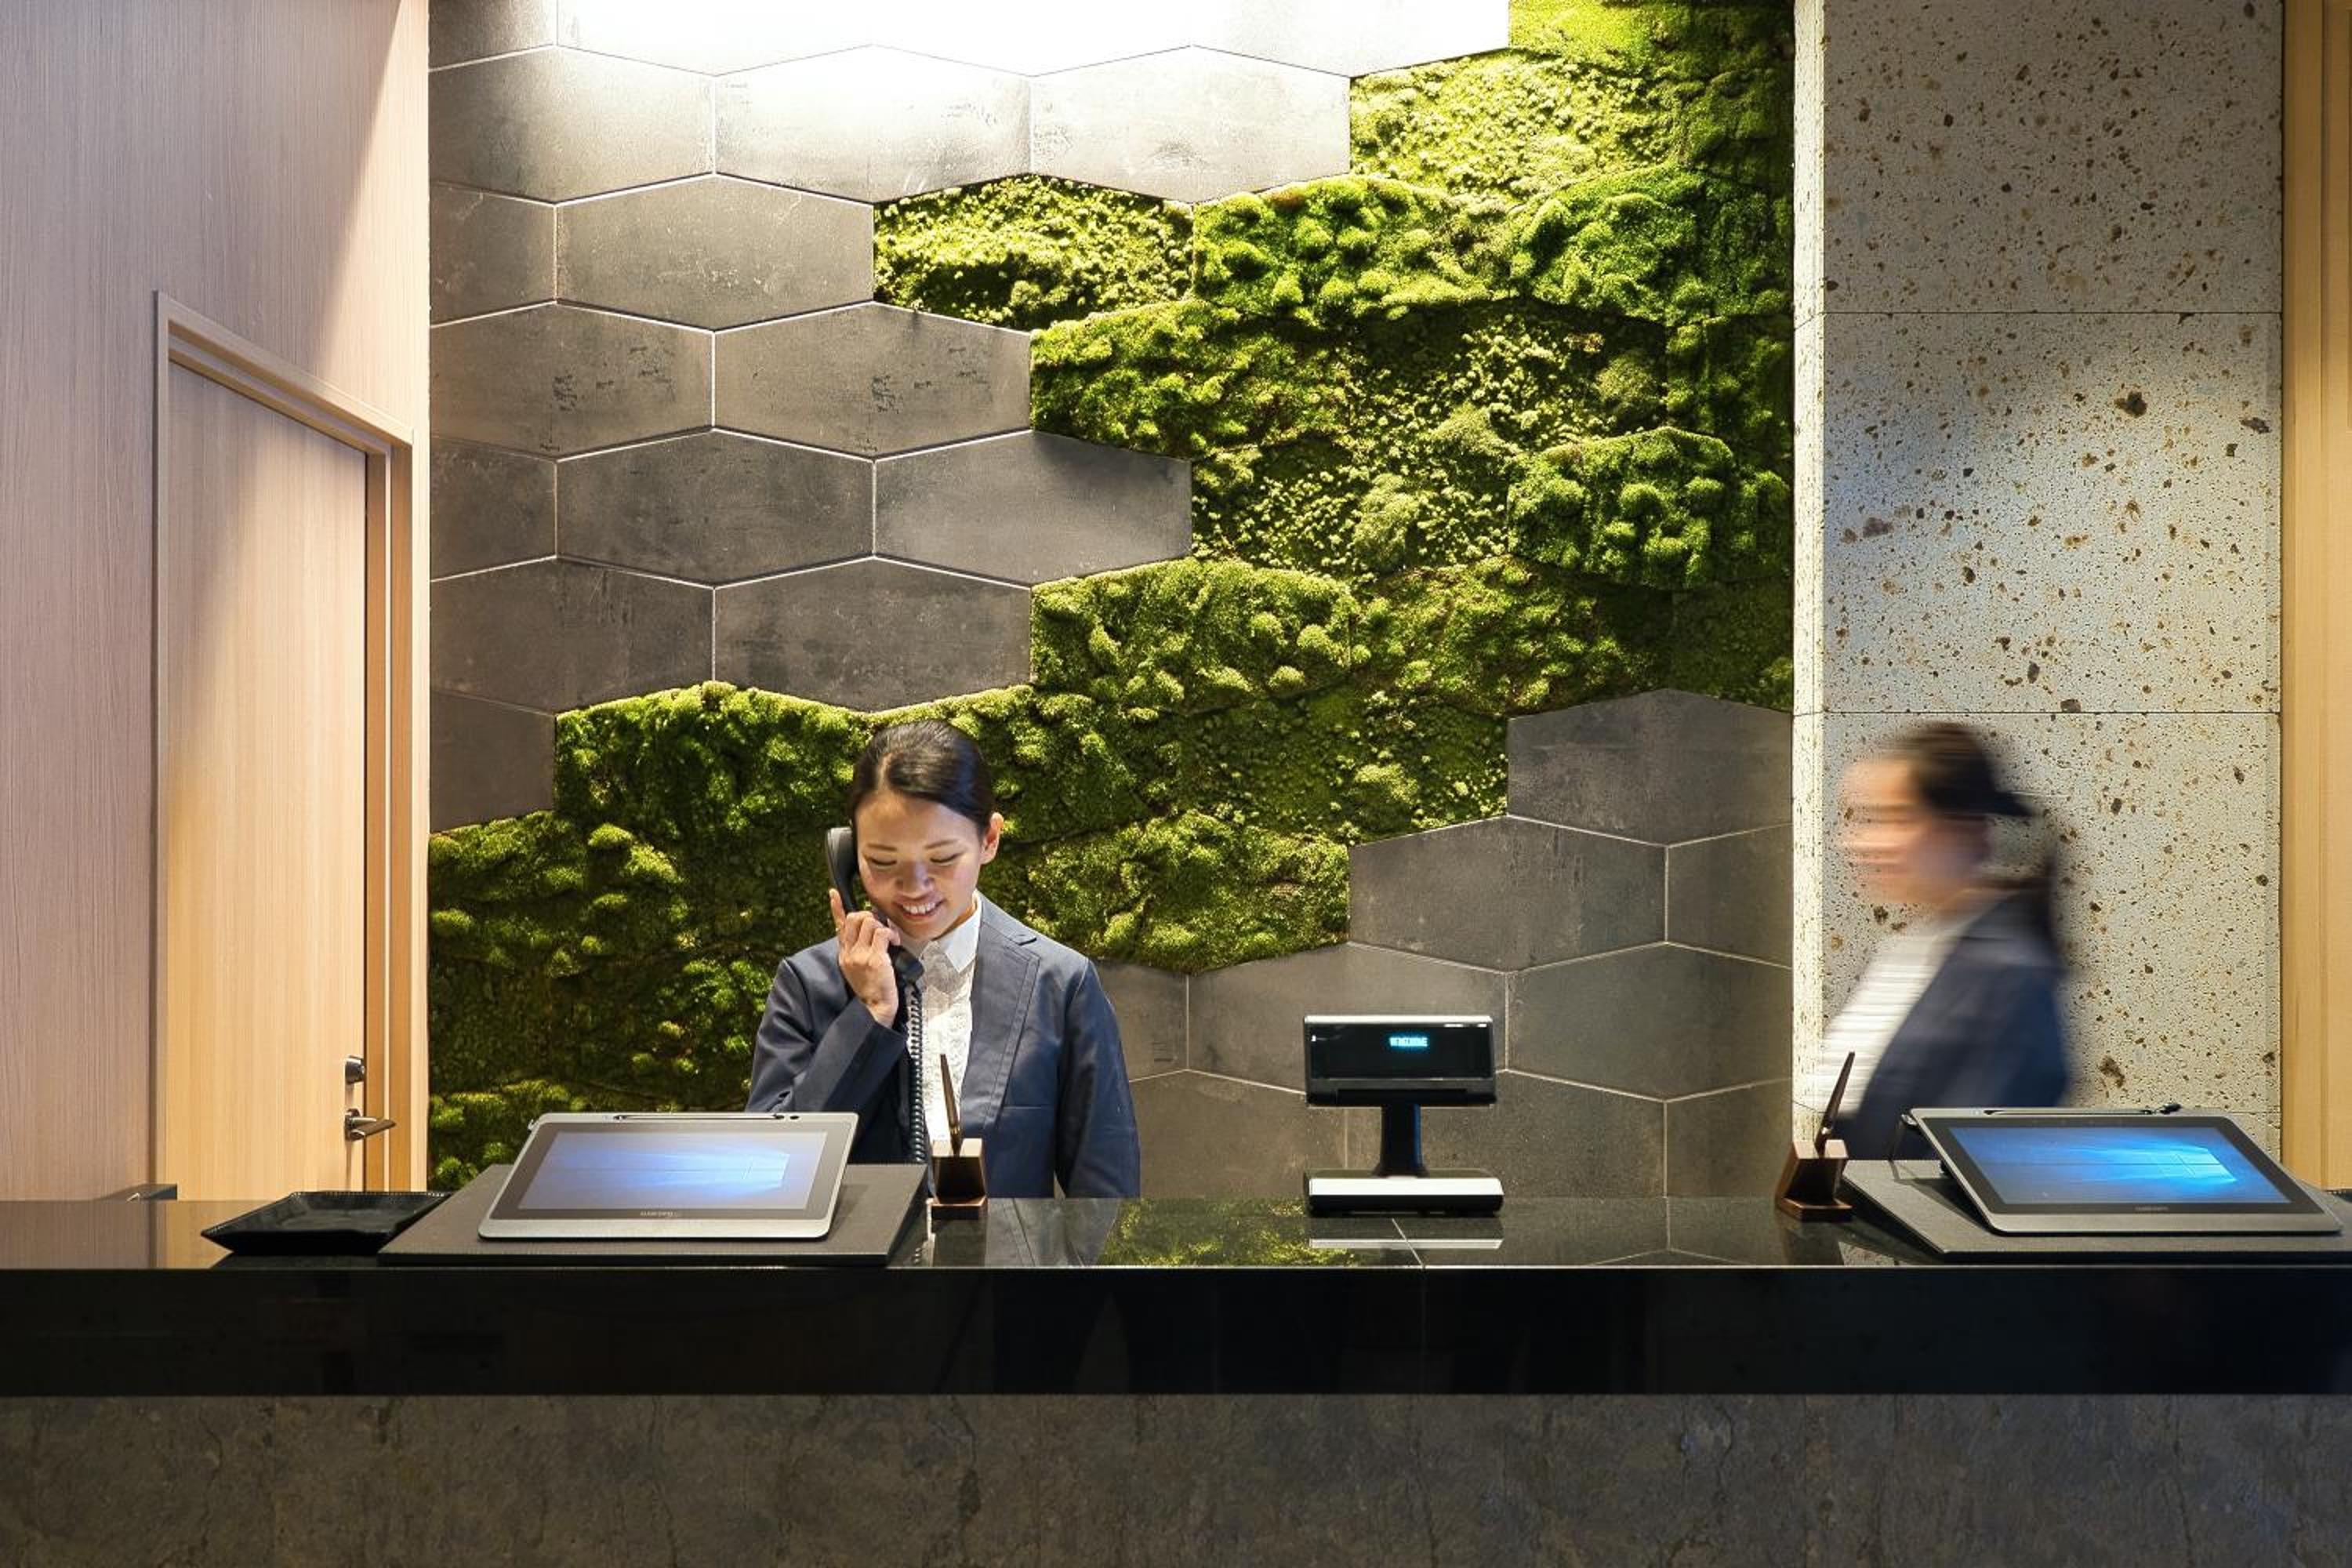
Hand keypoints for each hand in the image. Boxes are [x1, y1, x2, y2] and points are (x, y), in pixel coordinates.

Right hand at [830, 888, 900, 1026]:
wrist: (875, 1009)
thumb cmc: (872, 989)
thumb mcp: (858, 968)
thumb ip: (859, 950)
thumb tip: (870, 933)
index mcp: (844, 955)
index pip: (839, 926)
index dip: (836, 908)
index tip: (834, 894)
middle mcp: (849, 953)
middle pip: (855, 918)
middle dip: (870, 916)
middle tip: (880, 927)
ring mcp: (860, 956)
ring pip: (869, 922)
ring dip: (882, 925)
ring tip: (889, 939)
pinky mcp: (874, 959)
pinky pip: (882, 933)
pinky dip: (891, 934)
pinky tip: (894, 942)